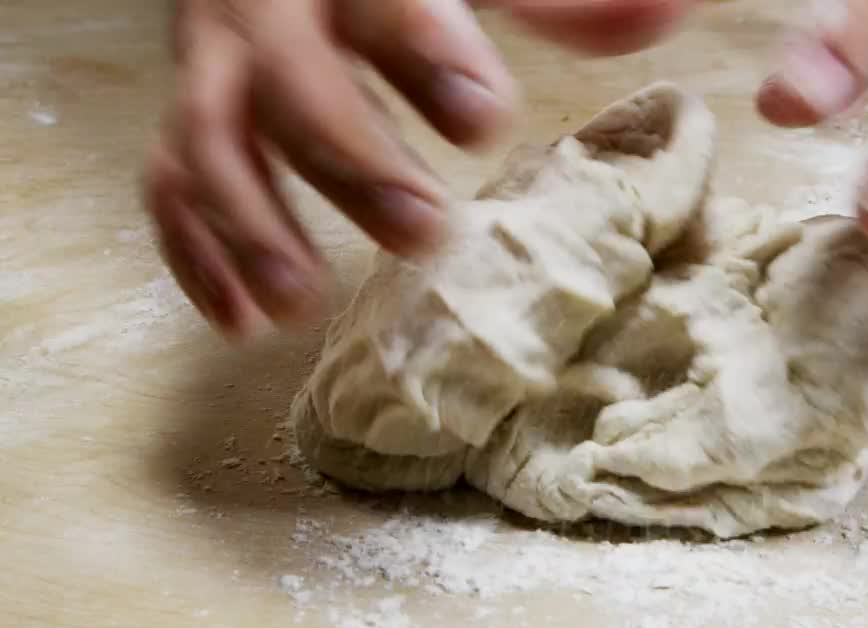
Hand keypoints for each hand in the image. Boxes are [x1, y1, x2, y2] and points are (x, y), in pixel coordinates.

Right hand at [143, 0, 691, 339]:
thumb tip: (665, 14)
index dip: (425, 51)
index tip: (486, 117)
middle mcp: (264, 9)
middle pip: (288, 80)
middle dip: (351, 158)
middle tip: (422, 234)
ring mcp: (214, 68)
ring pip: (207, 141)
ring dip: (250, 226)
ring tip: (301, 303)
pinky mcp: (189, 119)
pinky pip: (167, 184)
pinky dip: (195, 254)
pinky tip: (241, 322)